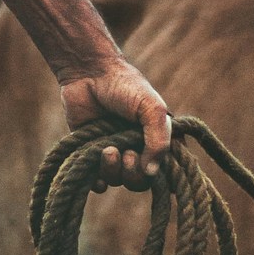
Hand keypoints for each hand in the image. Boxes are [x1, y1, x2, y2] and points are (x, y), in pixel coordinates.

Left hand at [58, 58, 171, 189]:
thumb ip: (159, 141)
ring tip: (107, 150)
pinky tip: (94, 165)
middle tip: (127, 154)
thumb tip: (152, 172)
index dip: (157, 172)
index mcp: (158, 138)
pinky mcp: (92, 153)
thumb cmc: (126, 86)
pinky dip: (97, 179)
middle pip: (140, 181)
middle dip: (133, 173)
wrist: (88, 73)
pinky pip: (97, 180)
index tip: (147, 157)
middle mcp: (138, 148)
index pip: (164, 170)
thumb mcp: (152, 109)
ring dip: (113, 170)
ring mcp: (115, 151)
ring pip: (118, 180)